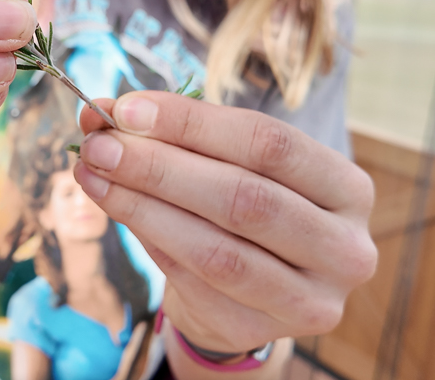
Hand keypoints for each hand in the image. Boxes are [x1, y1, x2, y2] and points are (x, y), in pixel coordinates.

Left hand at [74, 91, 376, 353]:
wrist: (251, 288)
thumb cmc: (240, 204)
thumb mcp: (224, 162)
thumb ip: (175, 135)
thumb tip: (105, 110)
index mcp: (346, 187)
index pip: (268, 142)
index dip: (192, 123)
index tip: (126, 109)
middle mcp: (345, 247)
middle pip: (243, 198)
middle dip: (159, 167)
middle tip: (100, 146)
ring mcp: (311, 299)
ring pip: (216, 250)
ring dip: (143, 206)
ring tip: (93, 175)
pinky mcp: (263, 331)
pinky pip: (193, 283)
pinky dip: (148, 240)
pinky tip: (115, 208)